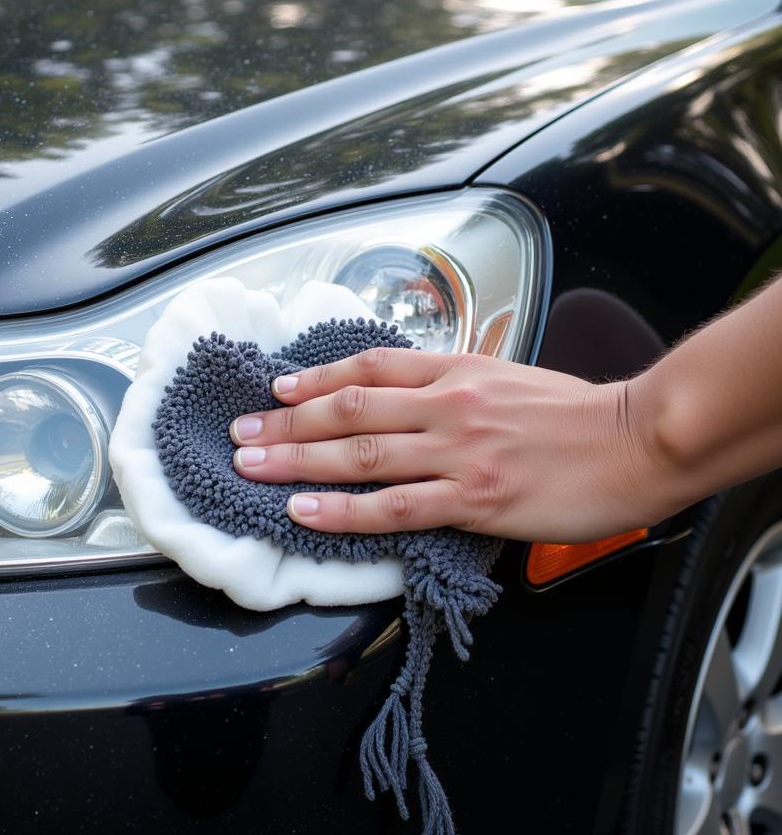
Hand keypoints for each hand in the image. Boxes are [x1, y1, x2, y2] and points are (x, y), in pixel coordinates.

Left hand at [229, 348, 674, 542]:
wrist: (635, 440)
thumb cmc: (575, 412)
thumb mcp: (506, 376)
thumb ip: (452, 382)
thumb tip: (404, 394)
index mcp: (455, 370)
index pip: (368, 367)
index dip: (316, 377)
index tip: (278, 387)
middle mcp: (446, 405)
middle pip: (348, 410)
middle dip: (287, 421)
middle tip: (241, 431)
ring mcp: (457, 452)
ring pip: (359, 456)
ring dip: (296, 461)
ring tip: (250, 466)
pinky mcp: (474, 499)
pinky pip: (394, 507)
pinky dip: (343, 510)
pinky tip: (305, 510)